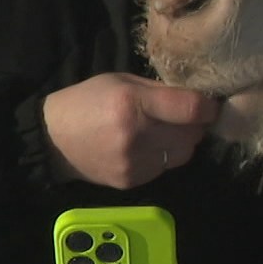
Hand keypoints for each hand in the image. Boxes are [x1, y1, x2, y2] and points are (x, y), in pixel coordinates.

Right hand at [42, 72, 215, 187]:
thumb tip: (196, 99)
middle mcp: (137, 136)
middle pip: (192, 135)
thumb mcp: (121, 81)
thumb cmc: (87, 101)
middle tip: (184, 117)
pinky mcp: (131, 182)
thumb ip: (158, 90)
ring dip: (181, 143)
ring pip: (183, 155)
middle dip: (194, 125)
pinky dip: (163, 157)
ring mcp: (134, 163)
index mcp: (133, 103)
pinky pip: (164, 168)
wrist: (53, 140)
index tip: (209, 105)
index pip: (191, 110)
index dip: (208, 107)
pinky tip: (146, 147)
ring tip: (163, 132)